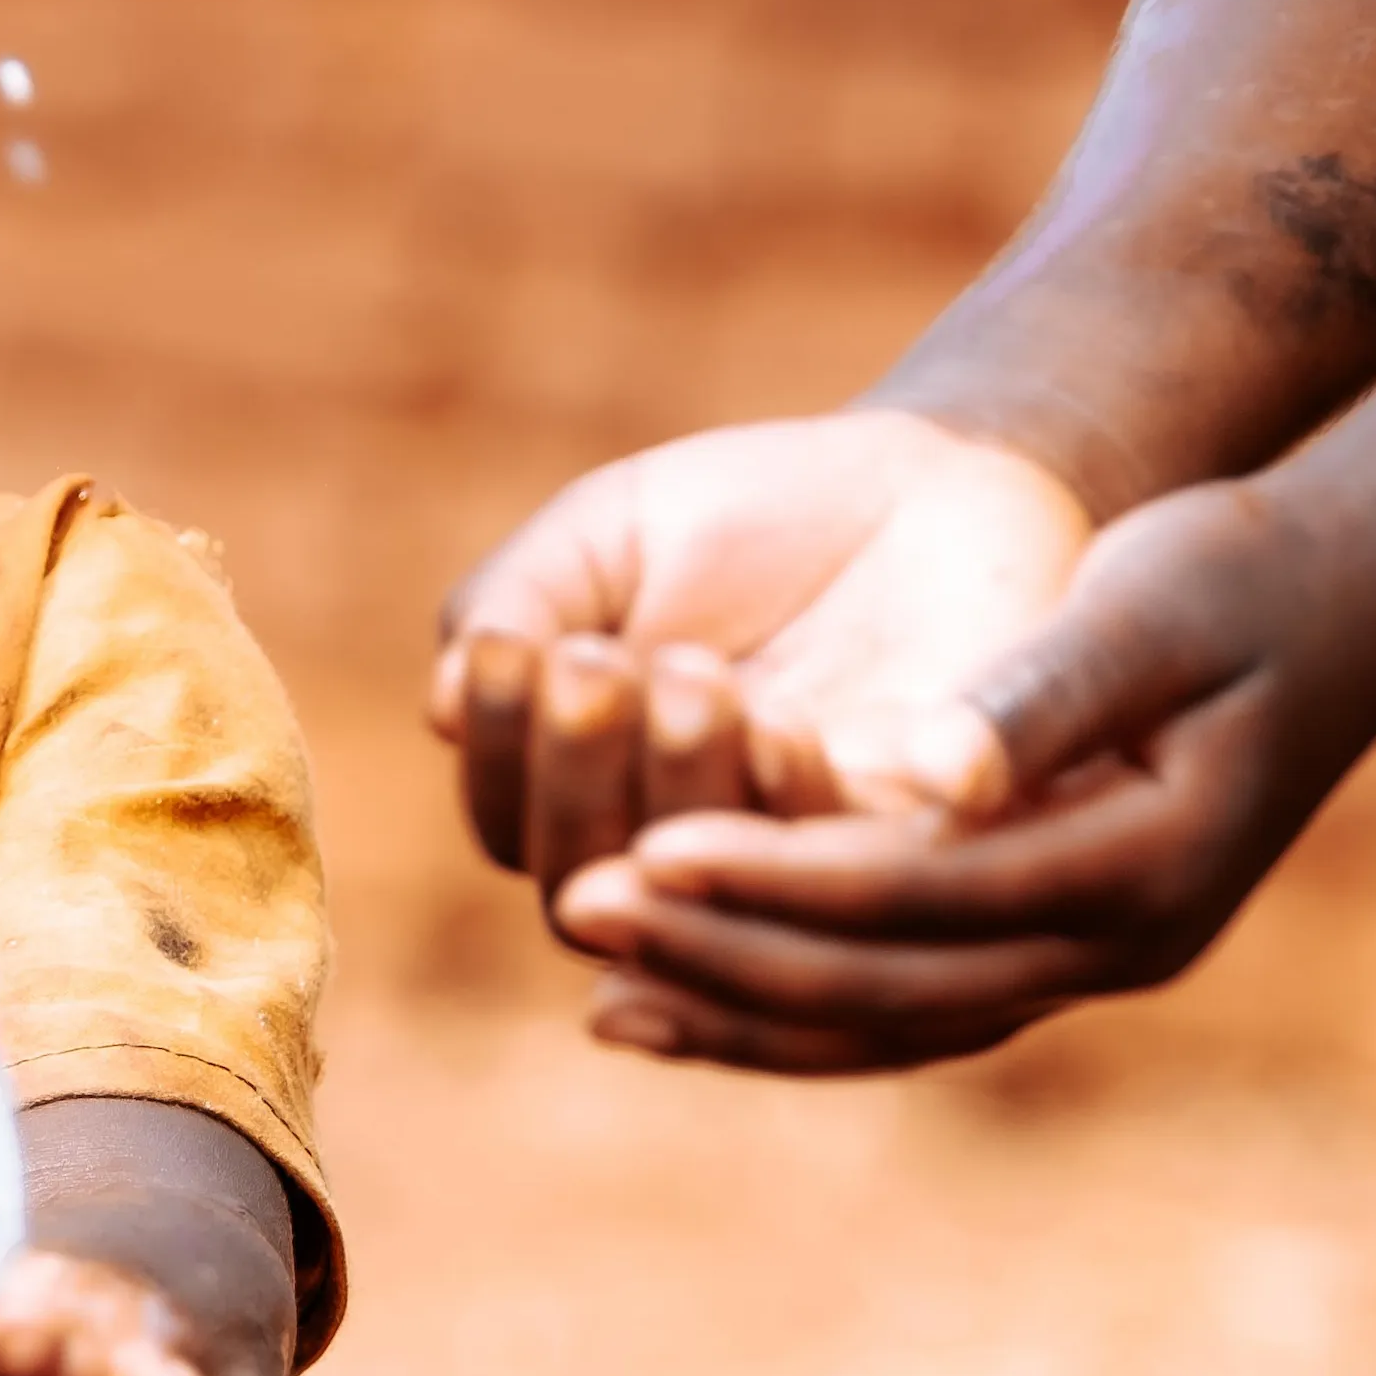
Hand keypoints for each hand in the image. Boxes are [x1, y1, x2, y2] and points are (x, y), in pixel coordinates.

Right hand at [432, 411, 1096, 899]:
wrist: (935, 476)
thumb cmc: (750, 513)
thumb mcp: (605, 535)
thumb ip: (514, 600)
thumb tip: (441, 701)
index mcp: (590, 787)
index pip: (511, 821)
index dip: (495, 750)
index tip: (505, 648)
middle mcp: (679, 853)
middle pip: (585, 890)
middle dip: (580, 777)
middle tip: (599, 666)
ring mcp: (789, 864)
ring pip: (701, 899)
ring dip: (678, 790)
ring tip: (693, 674)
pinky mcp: (907, 848)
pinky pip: (837, 877)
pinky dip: (790, 807)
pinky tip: (778, 718)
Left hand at [546, 475, 1375, 1070]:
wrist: (1355, 602)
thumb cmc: (1244, 574)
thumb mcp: (1154, 600)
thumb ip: (1041, 690)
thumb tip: (921, 770)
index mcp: (1140, 864)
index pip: (919, 893)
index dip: (774, 880)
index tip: (642, 849)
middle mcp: (1118, 945)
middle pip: (891, 986)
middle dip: (727, 957)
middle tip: (579, 911)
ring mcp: (1095, 964)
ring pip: (894, 1027)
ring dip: (747, 1016)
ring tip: (603, 994)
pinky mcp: (1059, 949)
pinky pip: (911, 1010)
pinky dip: (799, 1011)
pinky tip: (691, 995)